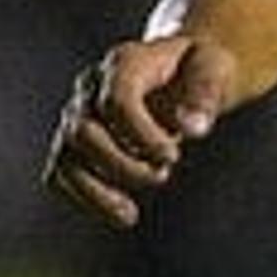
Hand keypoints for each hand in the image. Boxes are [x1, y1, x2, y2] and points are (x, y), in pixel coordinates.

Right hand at [44, 36, 237, 228]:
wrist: (183, 69)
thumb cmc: (200, 67)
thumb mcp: (215, 68)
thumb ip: (207, 94)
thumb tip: (194, 129)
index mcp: (124, 63)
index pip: (115, 100)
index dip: (141, 134)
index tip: (173, 158)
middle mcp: (91, 87)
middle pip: (81, 132)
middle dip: (121, 164)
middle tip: (162, 175)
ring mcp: (78, 113)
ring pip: (63, 157)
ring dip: (96, 190)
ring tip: (130, 214)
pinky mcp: (76, 140)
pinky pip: (61, 173)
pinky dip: (86, 198)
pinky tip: (120, 214)